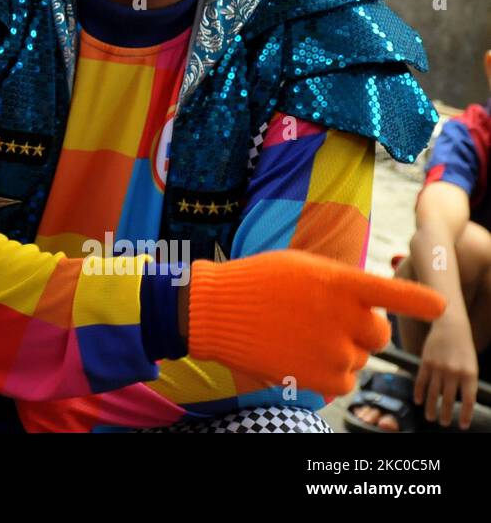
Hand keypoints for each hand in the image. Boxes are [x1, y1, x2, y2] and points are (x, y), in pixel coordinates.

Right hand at [187, 250, 445, 397]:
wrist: (214, 310)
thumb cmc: (257, 283)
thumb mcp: (302, 266)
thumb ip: (340, 283)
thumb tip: (365, 304)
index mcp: (340, 282)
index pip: (395, 294)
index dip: (420, 302)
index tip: (437, 307)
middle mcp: (343, 316)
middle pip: (377, 333)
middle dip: (359, 331)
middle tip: (324, 322)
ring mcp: (333, 350)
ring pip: (358, 360)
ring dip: (338, 353)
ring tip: (299, 337)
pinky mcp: (320, 378)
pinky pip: (344, 383)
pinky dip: (328, 375)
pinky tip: (300, 358)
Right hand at [415, 313, 479, 428]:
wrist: (450, 326)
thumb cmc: (463, 347)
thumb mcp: (471, 365)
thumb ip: (466, 382)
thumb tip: (460, 401)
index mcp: (469, 374)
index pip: (469, 400)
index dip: (466, 415)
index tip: (463, 425)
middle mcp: (453, 372)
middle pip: (449, 399)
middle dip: (446, 414)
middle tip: (445, 423)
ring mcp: (438, 367)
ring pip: (433, 393)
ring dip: (431, 407)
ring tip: (431, 417)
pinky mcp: (425, 362)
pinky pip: (421, 381)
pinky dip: (419, 392)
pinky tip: (418, 401)